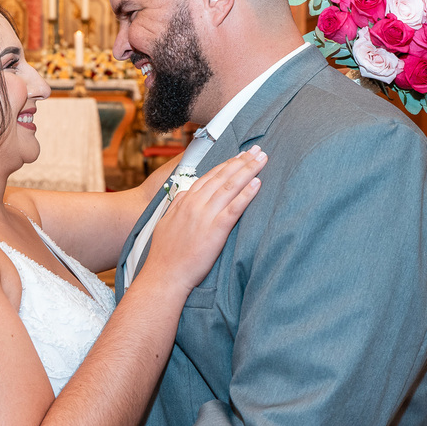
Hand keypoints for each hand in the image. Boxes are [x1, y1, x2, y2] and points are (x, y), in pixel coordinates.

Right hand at [147, 146, 266, 290]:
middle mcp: (195, 203)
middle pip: (223, 177)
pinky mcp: (216, 230)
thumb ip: (178, 207)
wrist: (164, 274)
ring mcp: (205, 215)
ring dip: (248, 170)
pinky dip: (247, 194)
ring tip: (262, 160)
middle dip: (242, 161)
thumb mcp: (166, 223)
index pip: (210, 176)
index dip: (227, 164)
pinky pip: (235, 208)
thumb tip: (185, 196)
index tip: (239, 156)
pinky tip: (258, 183)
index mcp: (185, 201)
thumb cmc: (165, 254)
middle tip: (257, 150)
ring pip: (230, 187)